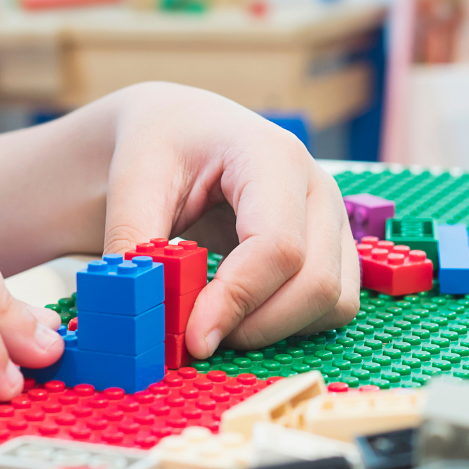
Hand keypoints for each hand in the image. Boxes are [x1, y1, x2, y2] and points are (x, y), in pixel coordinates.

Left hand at [102, 82, 360, 357]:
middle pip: (316, 283)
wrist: (183, 130)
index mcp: (273, 157)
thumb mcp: (134, 181)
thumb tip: (134, 308)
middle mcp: (318, 187)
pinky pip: (334, 306)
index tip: (193, 338)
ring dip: (276, 329)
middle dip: (256, 326)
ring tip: (218, 320)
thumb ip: (134, 242)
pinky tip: (243, 312)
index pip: (277, 246)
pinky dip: (290, 325)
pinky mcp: (335, 249)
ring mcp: (334, 219)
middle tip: (197, 336)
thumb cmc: (163, 144)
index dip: (237, 300)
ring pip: (333, 302)